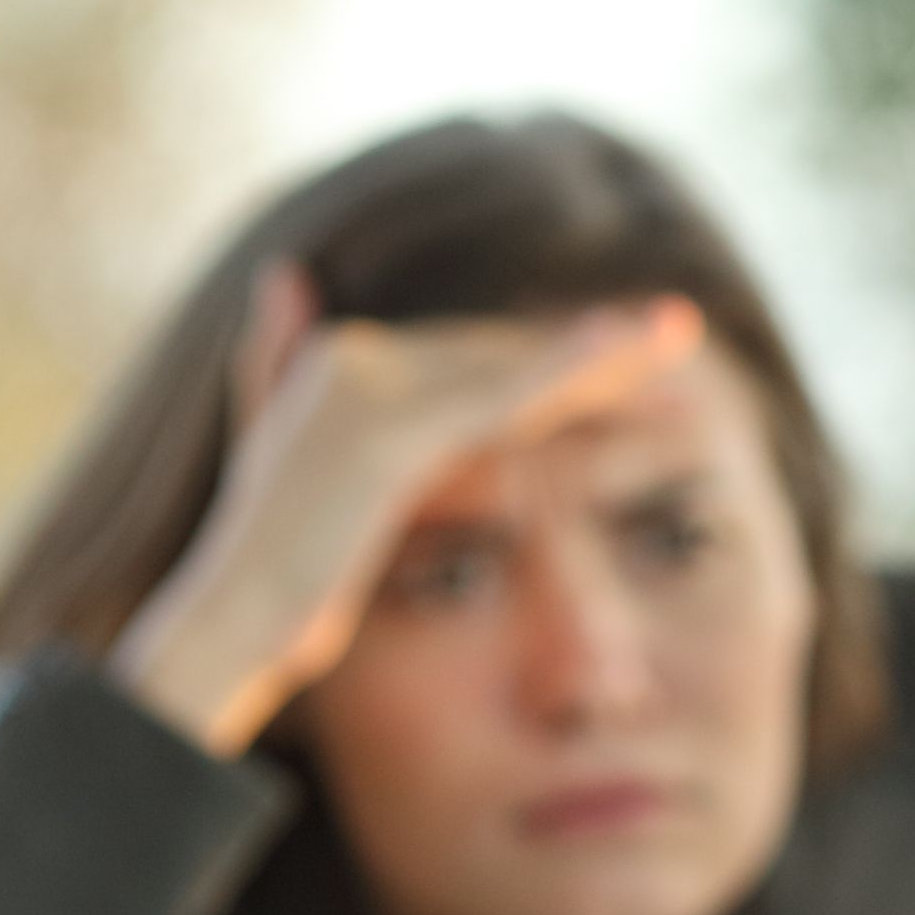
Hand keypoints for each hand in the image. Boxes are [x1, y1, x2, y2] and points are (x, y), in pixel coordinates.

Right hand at [109, 266, 702, 755]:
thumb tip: (284, 285)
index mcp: (344, 368)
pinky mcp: (388, 436)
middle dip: (598, 352)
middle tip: (682, 333)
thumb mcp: (326, 494)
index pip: (473, 354)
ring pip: (512, 367)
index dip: (557, 356)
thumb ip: (324, 407)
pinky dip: (564, 370)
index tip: (638, 352)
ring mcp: (367, 392)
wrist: (231, 629)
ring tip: (679, 333)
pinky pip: (499, 399)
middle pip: (503, 352)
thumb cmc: (279, 582)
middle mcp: (354, 361)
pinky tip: (626, 349)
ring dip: (605, 352)